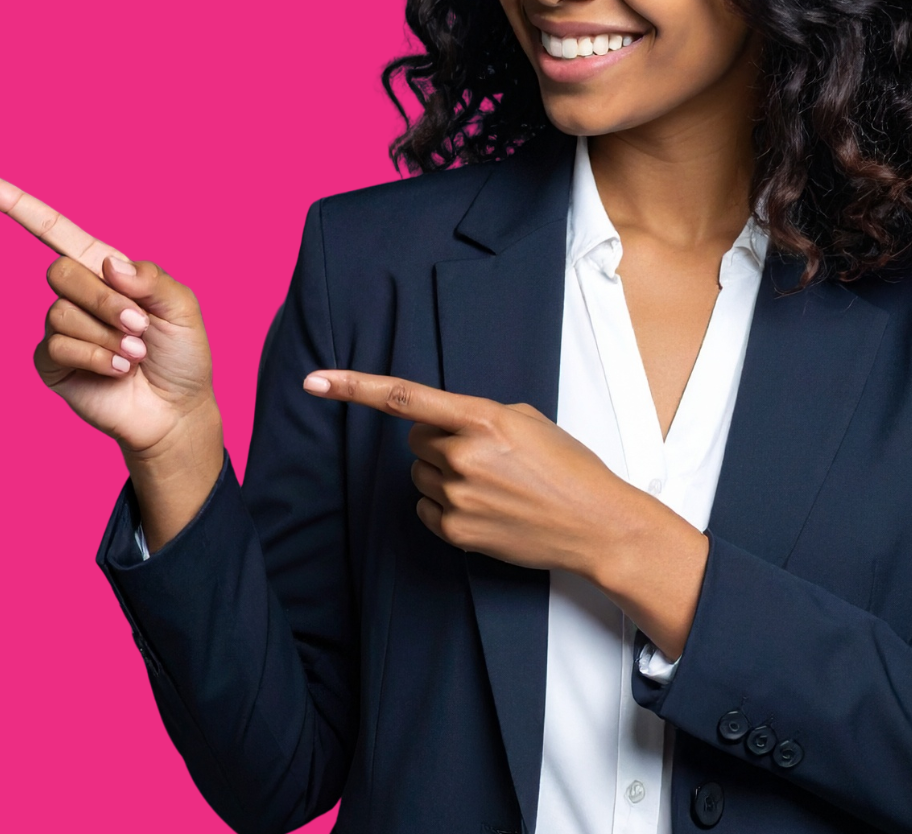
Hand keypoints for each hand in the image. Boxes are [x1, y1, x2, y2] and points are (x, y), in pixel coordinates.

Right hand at [0, 173, 223, 543]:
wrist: (176, 411)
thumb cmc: (182, 355)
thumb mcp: (182, 308)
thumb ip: (150, 278)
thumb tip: (106, 264)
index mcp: (105, 271)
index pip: (53, 231)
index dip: (16, 204)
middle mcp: (78, 295)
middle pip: (60, 272)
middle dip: (105, 301)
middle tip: (139, 326)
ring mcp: (61, 330)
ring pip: (61, 313)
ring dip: (106, 334)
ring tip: (133, 355)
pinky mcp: (51, 364)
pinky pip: (57, 346)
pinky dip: (95, 356)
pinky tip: (117, 369)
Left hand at [305, 369, 710, 657]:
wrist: (595, 524)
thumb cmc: (570, 469)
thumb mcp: (529, 422)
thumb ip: (480, 416)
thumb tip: (446, 426)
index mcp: (482, 419)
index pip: (404, 398)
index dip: (354, 387)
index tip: (315, 381)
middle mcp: (463, 456)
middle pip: (414, 441)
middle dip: (438, 443)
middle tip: (482, 455)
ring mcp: (457, 496)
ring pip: (420, 475)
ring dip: (444, 475)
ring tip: (492, 485)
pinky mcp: (456, 530)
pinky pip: (425, 509)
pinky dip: (445, 505)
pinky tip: (484, 507)